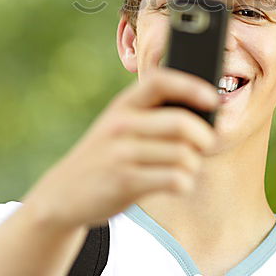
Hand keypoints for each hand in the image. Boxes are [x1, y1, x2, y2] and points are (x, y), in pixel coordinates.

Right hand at [23, 68, 217, 230]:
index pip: (160, 81)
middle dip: (204, 136)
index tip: (212, 99)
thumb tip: (205, 117)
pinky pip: (175, 180)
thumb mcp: (119, 127)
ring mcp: (121, 154)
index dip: (191, 86)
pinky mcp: (125, 182)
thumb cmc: (105, 157)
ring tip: (185, 168)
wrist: (62, 194)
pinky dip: (185, 184)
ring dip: (193, 165)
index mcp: (123, 105)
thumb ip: (152, 117)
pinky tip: (176, 184)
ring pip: (184, 155)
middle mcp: (121, 125)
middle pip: (181, 123)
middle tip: (205, 145)